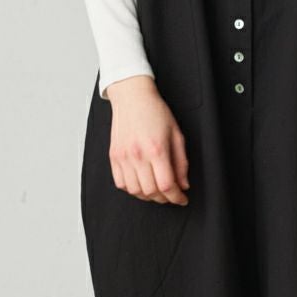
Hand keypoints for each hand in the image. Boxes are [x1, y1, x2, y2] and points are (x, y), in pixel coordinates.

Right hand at [103, 75, 189, 204]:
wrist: (133, 97)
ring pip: (135, 191)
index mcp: (156, 149)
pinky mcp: (114, 157)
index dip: (176, 197)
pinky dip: (132, 189)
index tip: (181, 199)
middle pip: (151, 191)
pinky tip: (141, 184)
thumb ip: (181, 162)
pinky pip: (121, 183)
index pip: (167, 185)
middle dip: (164, 198)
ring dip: (148, 196)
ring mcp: (123, 157)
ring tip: (157, 190)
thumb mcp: (177, 134)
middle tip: (171, 195)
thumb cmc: (155, 111)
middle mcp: (138, 155)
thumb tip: (183, 184)